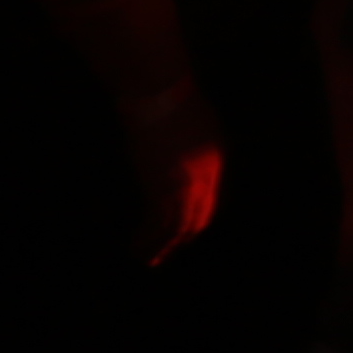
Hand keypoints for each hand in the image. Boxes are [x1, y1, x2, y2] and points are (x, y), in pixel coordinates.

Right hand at [118, 80, 225, 263]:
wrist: (158, 93)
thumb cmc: (168, 98)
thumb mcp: (192, 121)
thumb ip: (191, 146)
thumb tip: (178, 165)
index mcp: (216, 159)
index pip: (208, 201)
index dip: (194, 219)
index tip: (180, 232)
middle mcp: (207, 177)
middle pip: (197, 218)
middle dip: (181, 238)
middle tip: (166, 253)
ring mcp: (186, 184)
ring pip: (177, 228)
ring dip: (162, 247)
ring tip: (148, 260)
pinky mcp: (162, 188)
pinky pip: (157, 224)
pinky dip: (147, 239)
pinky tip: (135, 246)